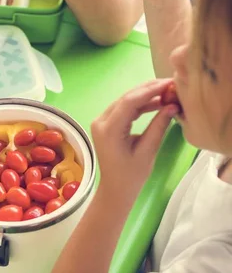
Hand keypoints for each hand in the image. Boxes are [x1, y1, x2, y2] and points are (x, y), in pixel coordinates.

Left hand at [90, 79, 178, 202]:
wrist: (115, 188)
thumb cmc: (131, 175)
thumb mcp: (148, 151)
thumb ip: (158, 126)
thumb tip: (172, 105)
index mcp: (109, 130)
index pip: (130, 102)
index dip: (150, 90)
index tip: (169, 84)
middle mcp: (101, 122)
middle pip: (126, 98)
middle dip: (149, 89)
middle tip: (171, 84)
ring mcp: (101, 122)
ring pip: (125, 101)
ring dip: (145, 96)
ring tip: (168, 92)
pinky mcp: (106, 124)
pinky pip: (123, 109)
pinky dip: (139, 105)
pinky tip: (157, 102)